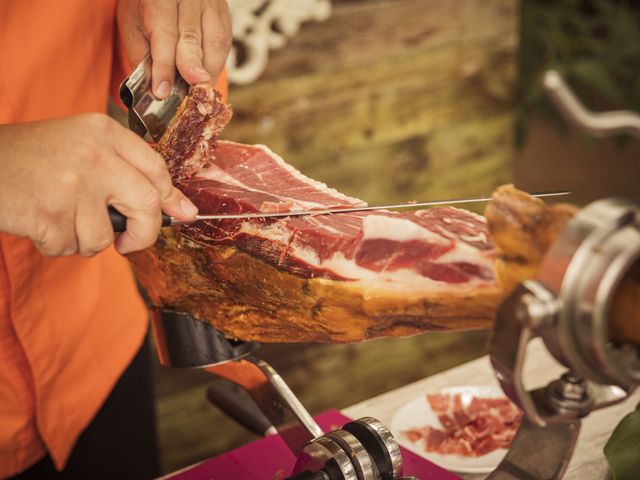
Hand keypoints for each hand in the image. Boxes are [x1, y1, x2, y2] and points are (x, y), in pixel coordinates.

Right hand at [0, 114, 197, 256]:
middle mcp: (93, 154)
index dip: (172, 197)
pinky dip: (57, 244)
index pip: (157, 168)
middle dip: (144, 233)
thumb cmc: (30, 159)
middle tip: (129, 243)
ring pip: (104, 236)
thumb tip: (178, 208)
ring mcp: (73, 183)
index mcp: (103, 132)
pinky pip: (71, 247)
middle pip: (147, 203)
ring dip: (84, 240)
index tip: (182, 214)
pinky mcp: (50, 212)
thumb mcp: (81, 147)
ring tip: (58, 218)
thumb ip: (125, 170)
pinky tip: (39, 222)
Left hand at [118, 0, 231, 97]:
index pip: (164, 35)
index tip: (162, 91)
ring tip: (196, 91)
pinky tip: (206, 77)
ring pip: (215, 43)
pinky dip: (215, 65)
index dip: (164, 66)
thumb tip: (156, 90)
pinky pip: (224, 45)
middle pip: (192, 38)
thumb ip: (144, 58)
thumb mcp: (133, 27)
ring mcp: (210, 5)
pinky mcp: (224, 15)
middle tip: (189, 95)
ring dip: (207, 72)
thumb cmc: (147, 8)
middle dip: (191, 69)